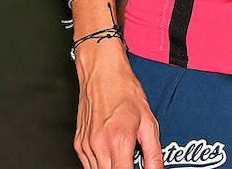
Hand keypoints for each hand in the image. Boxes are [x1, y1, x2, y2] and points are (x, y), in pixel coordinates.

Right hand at [74, 41, 162, 168]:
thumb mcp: (149, 122)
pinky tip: (110, 153)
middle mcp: (99, 145)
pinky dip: (100, 164)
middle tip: (131, 162)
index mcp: (118, 141)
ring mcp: (86, 146)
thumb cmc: (124, 91)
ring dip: (111, 168)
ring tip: (122, 155)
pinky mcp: (78, 144)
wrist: (102, 72)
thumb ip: (153, 153)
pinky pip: (88, 165)